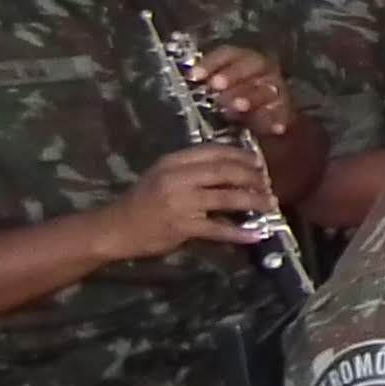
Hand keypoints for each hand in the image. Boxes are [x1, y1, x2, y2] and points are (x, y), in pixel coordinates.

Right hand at [107, 144, 278, 256]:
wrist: (115, 228)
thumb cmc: (142, 201)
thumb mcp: (163, 175)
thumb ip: (191, 170)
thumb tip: (230, 168)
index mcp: (174, 161)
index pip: (216, 151)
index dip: (242, 155)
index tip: (259, 162)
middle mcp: (179, 177)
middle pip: (226, 171)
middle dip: (253, 177)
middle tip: (268, 184)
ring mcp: (182, 202)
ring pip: (227, 197)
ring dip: (253, 200)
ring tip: (270, 204)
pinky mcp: (183, 226)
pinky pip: (218, 228)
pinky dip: (240, 232)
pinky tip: (257, 234)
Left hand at [188, 44, 295, 137]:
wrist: (262, 126)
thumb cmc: (231, 104)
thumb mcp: (217, 93)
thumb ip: (205, 87)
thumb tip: (188, 85)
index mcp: (242, 61)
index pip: (229, 54)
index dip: (212, 62)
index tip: (194, 76)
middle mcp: (263, 71)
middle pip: (252, 65)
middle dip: (233, 74)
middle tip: (216, 86)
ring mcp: (276, 90)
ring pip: (267, 88)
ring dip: (251, 96)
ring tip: (237, 107)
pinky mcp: (285, 111)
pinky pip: (284, 113)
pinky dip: (278, 120)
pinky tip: (273, 128)